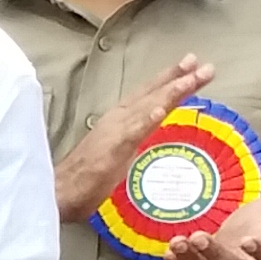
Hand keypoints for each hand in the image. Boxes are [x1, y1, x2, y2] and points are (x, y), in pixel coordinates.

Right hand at [52, 54, 213, 220]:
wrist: (56, 193)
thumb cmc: (84, 179)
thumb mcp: (118, 155)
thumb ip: (134, 141)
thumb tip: (150, 135)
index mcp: (120, 121)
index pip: (149, 97)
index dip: (170, 80)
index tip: (193, 67)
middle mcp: (117, 121)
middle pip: (152, 96)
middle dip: (178, 79)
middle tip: (203, 66)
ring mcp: (113, 134)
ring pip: (146, 108)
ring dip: (169, 93)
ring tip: (190, 79)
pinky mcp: (109, 150)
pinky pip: (130, 133)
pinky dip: (144, 120)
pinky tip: (158, 111)